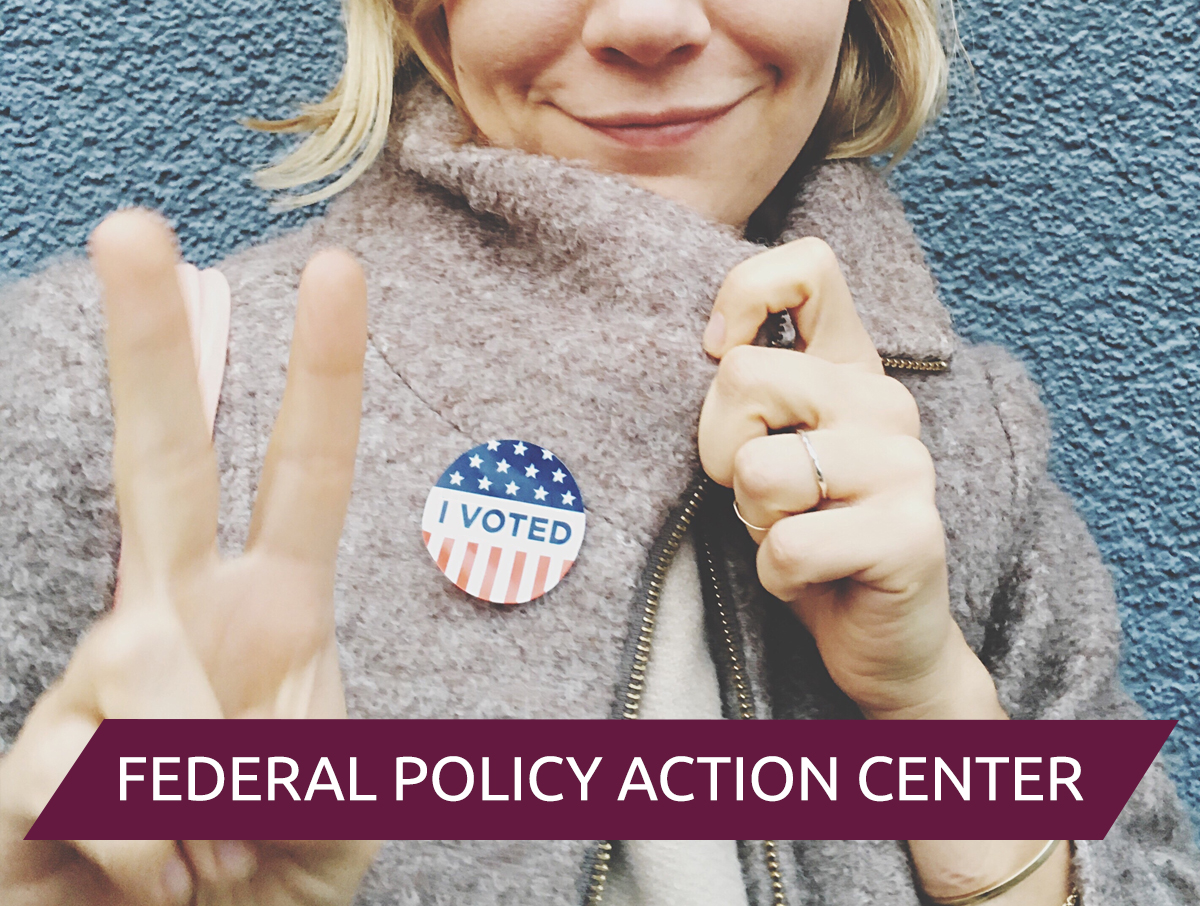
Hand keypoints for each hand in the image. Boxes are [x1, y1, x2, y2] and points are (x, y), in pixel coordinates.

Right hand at [0, 211, 377, 904]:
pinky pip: (93, 775)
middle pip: (164, 462)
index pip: (305, 473)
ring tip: (220, 861)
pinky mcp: (30, 762)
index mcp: (278, 612)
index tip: (338, 267)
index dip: (324, 376)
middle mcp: (182, 620)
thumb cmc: (278, 877)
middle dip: (151, 348)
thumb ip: (322, 757)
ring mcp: (99, 682)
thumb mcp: (344, 815)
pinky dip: (155, 852)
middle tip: (132, 224)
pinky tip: (155, 883)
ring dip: (213, 787)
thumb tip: (237, 722)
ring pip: (146, 660)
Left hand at [698, 238, 999, 719]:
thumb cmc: (808, 534)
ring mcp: (905, 467)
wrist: (879, 636)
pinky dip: (777, 575)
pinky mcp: (910, 536)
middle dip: (721, 451)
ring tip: (794, 533)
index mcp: (850, 369)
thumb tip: (715, 346)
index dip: (744, 297)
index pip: (808, 266)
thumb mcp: (770, 448)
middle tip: (763, 496)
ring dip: (753, 521)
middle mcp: (885, 402)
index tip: (721, 356)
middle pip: (742, 375)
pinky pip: (786, 546)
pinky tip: (814, 577)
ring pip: (756, 469)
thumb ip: (755, 390)